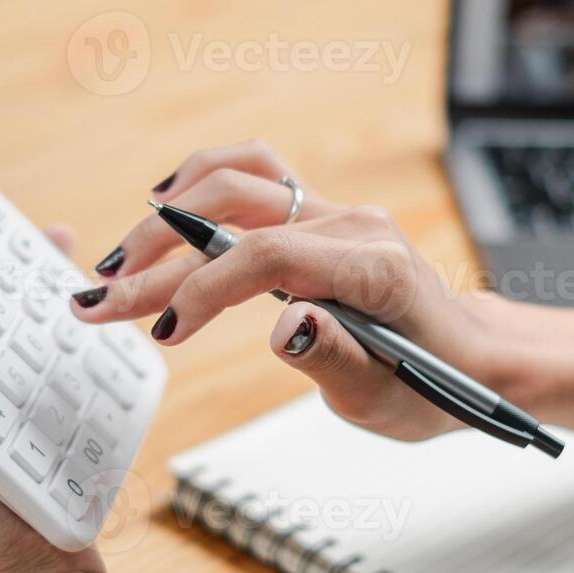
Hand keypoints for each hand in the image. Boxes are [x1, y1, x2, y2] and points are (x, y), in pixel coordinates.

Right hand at [71, 140, 509, 440]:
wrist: (474, 357)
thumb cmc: (434, 385)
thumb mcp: (385, 397)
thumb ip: (333, 359)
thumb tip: (281, 324)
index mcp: (370, 268)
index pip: (266, 258)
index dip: (202, 291)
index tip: (160, 333)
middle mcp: (352, 224)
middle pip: (235, 210)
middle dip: (157, 254)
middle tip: (98, 299)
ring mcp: (336, 211)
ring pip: (238, 180)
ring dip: (170, 211)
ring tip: (119, 256)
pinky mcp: (320, 215)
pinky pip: (256, 175)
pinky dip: (203, 182)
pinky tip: (163, 201)